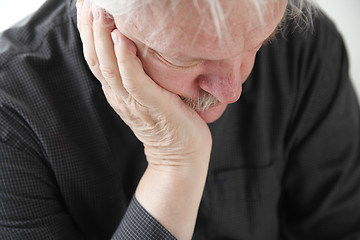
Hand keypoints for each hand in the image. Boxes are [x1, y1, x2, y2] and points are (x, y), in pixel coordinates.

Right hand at [76, 0, 211, 168]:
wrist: (180, 156)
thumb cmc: (169, 121)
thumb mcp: (147, 94)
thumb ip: (137, 75)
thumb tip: (135, 48)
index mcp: (117, 91)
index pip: (95, 57)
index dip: (86, 32)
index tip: (85, 6)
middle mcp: (119, 95)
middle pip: (95, 59)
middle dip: (88, 28)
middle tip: (86, 1)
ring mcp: (133, 102)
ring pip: (108, 67)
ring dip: (101, 39)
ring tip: (99, 12)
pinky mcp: (152, 105)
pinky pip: (134, 81)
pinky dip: (125, 60)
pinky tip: (121, 39)